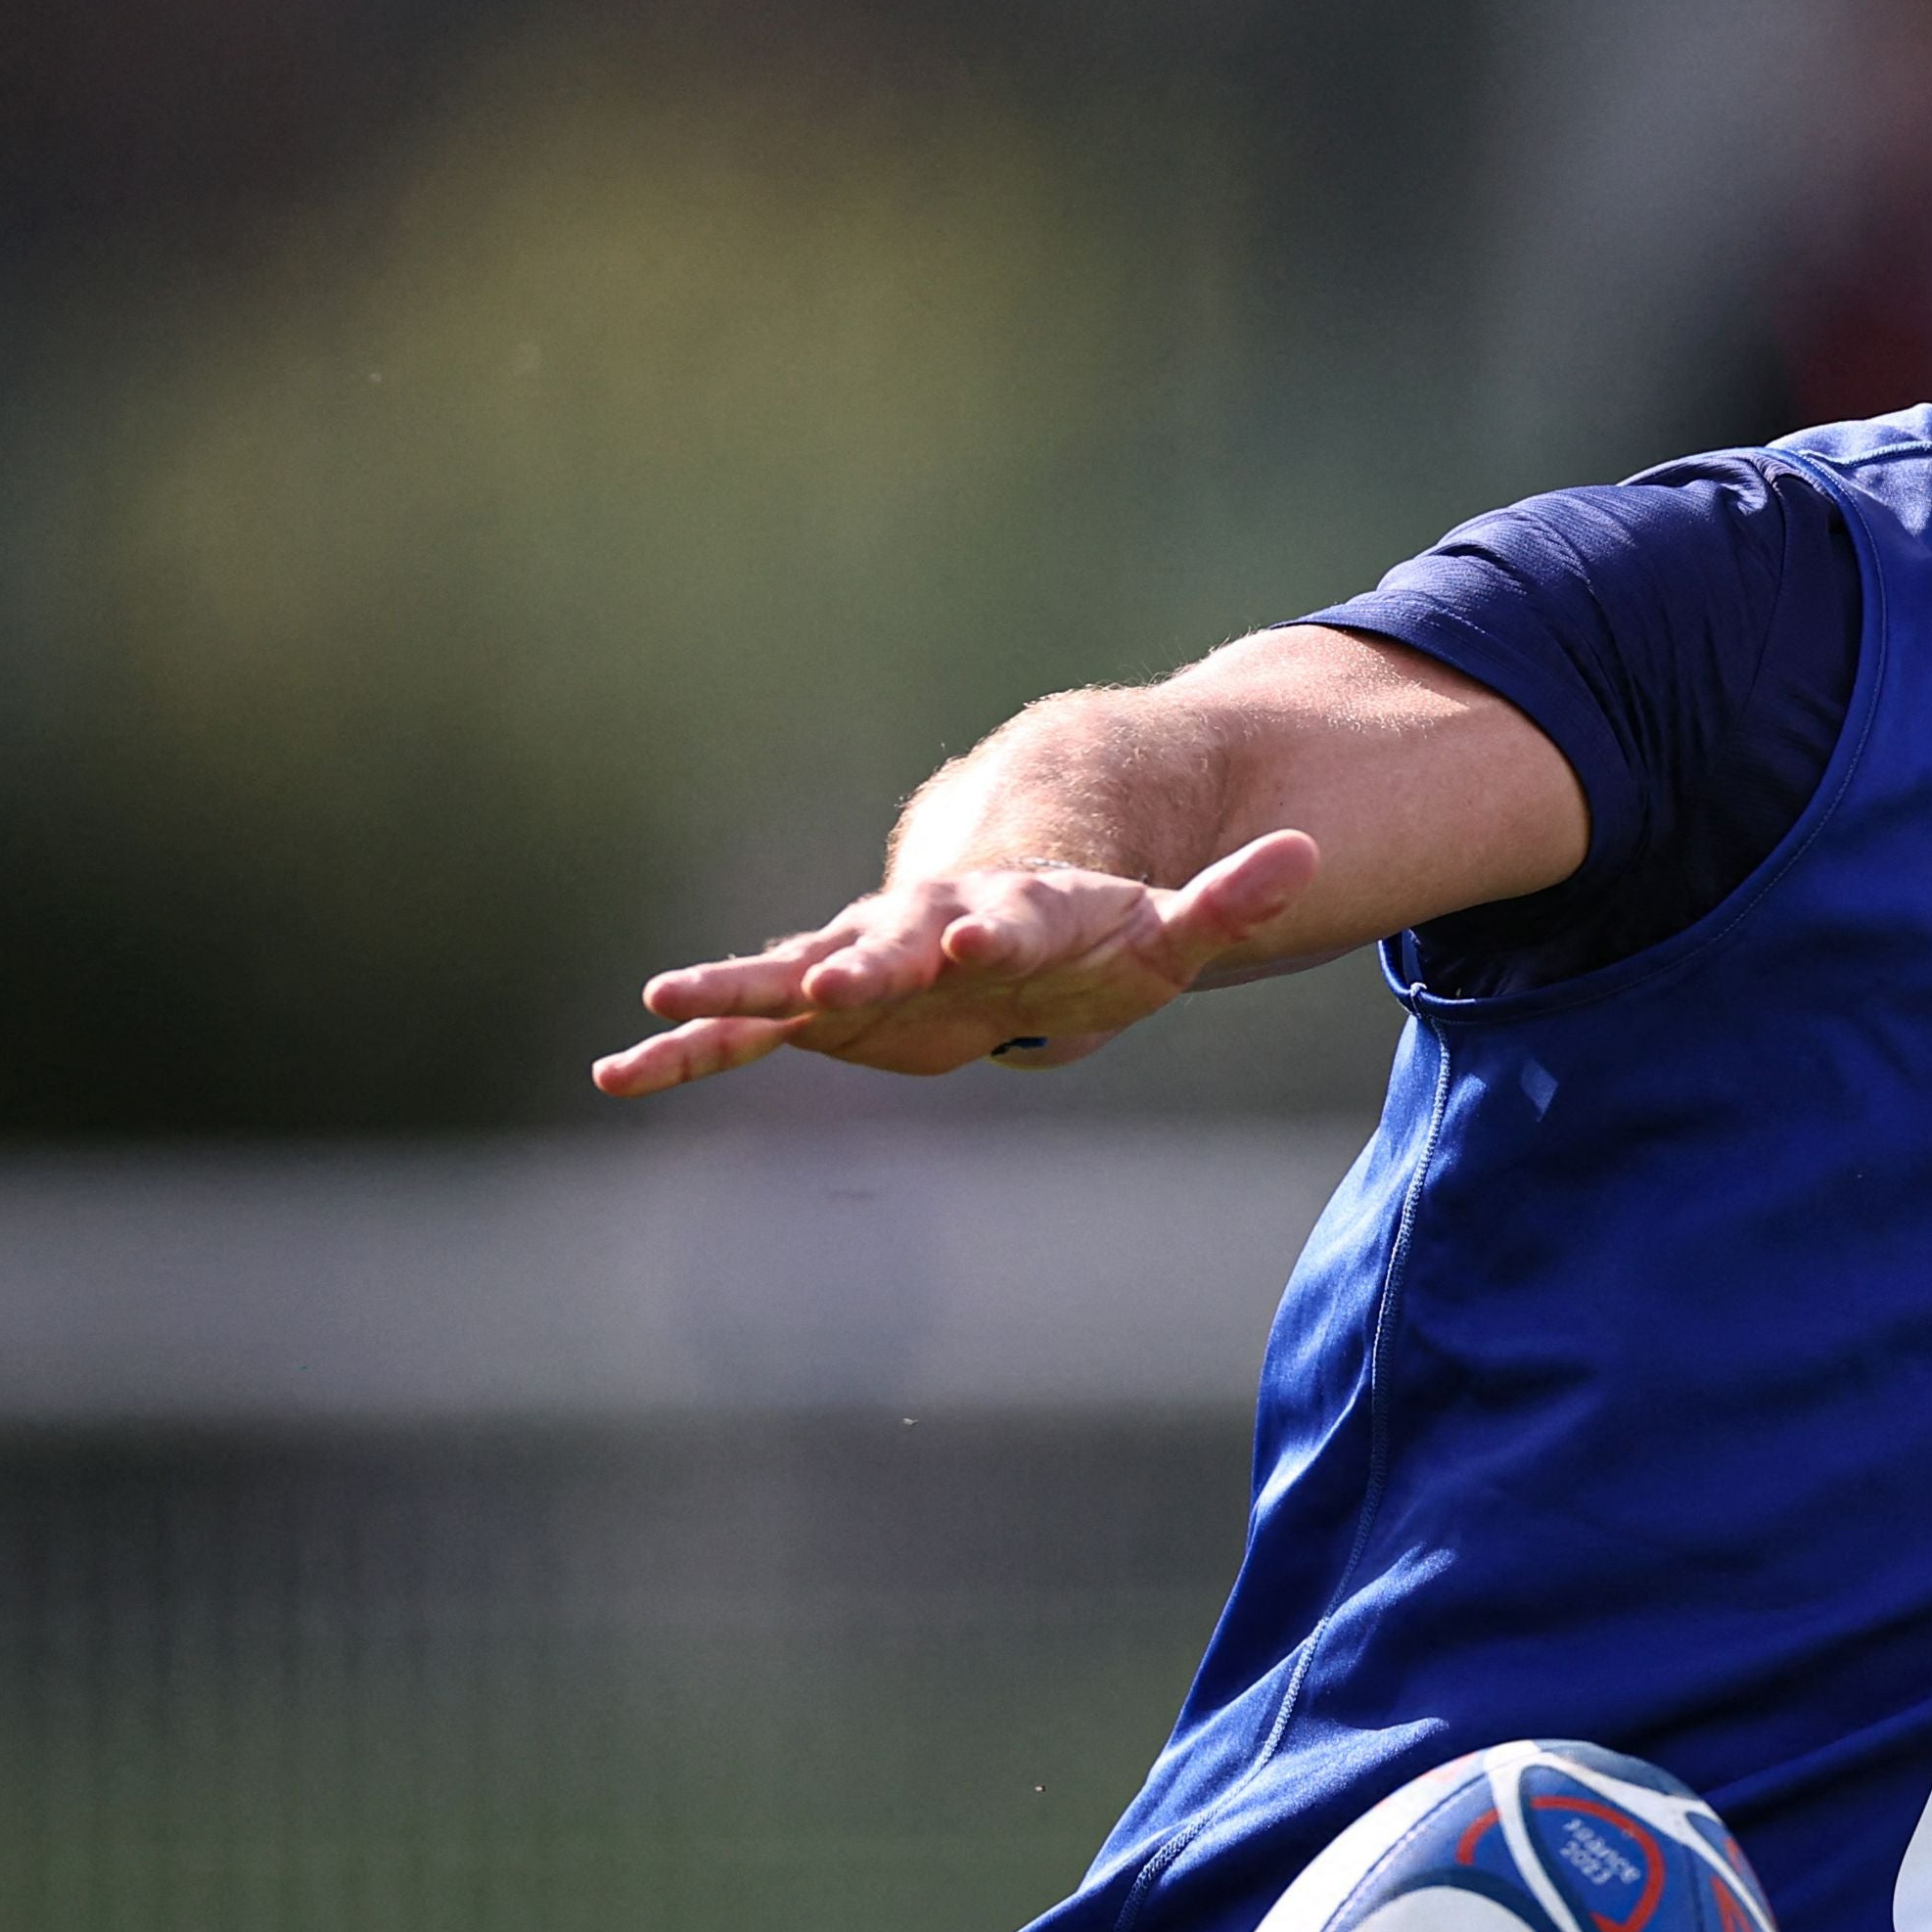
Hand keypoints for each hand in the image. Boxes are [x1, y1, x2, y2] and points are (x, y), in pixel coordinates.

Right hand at [590, 833, 1319, 1097]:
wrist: (1019, 918)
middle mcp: (919, 930)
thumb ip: (1235, 900)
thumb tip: (1315, 857)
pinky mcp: (824, 1008)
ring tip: (662, 1002)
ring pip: (790, 978)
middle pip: (887, 944)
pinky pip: (742, 1030)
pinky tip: (616, 1074)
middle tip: (820, 984)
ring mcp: (862, 965)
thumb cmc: (1102, 934)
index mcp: (1008, 911)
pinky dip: (688, 1048)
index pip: (1001, 918)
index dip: (988, 931)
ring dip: (736, 995)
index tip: (968, 939)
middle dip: (858, 965)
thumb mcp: (1175, 929)